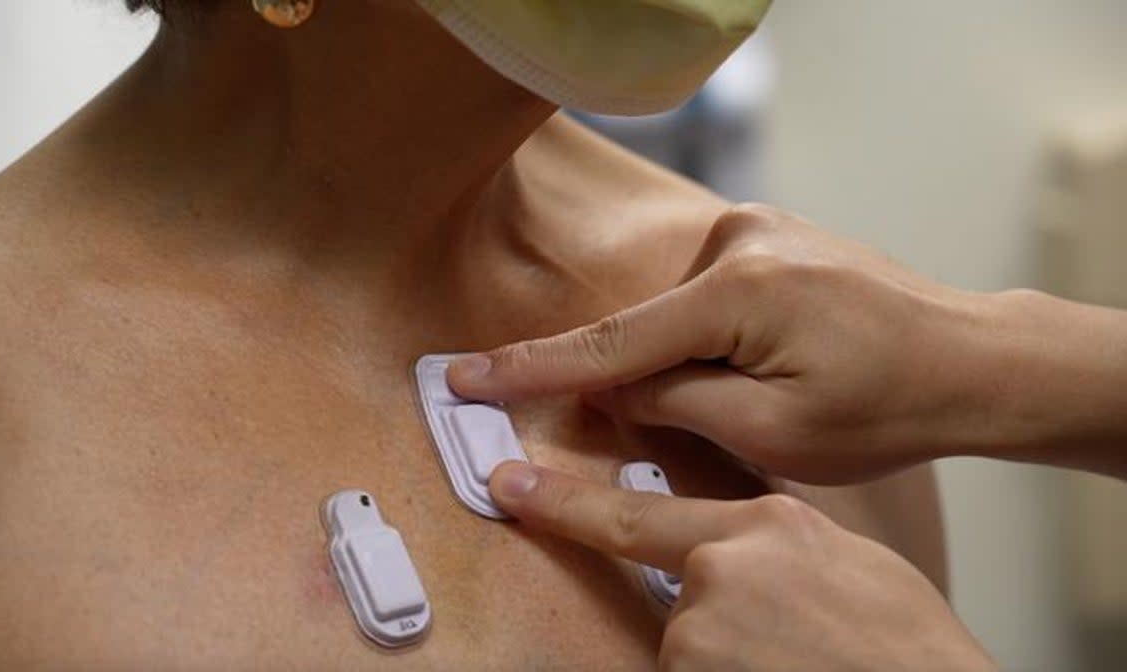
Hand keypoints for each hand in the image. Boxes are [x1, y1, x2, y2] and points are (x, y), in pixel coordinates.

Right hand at [447, 203, 1032, 483]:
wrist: (969, 358)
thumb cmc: (888, 404)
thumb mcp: (771, 431)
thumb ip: (673, 403)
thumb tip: (610, 388)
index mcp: (738, 290)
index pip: (611, 343)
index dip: (533, 369)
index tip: (466, 378)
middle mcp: (740, 240)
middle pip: (648, 330)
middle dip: (650, 383)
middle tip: (728, 418)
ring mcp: (756, 230)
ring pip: (678, 315)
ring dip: (693, 362)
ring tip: (779, 388)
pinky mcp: (767, 236)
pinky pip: (705, 295)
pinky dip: (710, 336)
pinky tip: (768, 360)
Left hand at [489, 461, 994, 671]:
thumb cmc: (908, 646)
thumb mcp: (849, 564)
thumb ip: (776, 544)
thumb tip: (741, 548)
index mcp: (766, 525)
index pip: (640, 513)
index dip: (564, 502)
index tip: (508, 486)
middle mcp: (721, 566)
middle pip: (678, 595)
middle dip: (716, 623)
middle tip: (784, 645)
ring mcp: (702, 629)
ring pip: (689, 648)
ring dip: (727, 661)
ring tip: (796, 662)